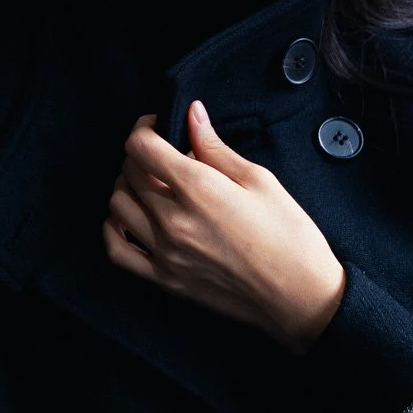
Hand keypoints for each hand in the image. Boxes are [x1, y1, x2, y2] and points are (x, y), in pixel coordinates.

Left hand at [103, 105, 346, 350]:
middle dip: (141, 155)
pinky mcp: (165, 279)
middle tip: (164, 156)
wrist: (299, 296)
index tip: (158, 126)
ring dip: (128, 187)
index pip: (141, 146)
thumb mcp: (259, 180)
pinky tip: (129, 219)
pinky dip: (113, 229)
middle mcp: (173, 220)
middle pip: (128, 173)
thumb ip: (216, 148)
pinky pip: (117, 250)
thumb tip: (193, 116)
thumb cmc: (289, 238)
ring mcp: (165, 252)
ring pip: (118, 206)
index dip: (144, 127)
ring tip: (152, 186)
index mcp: (198, 189)